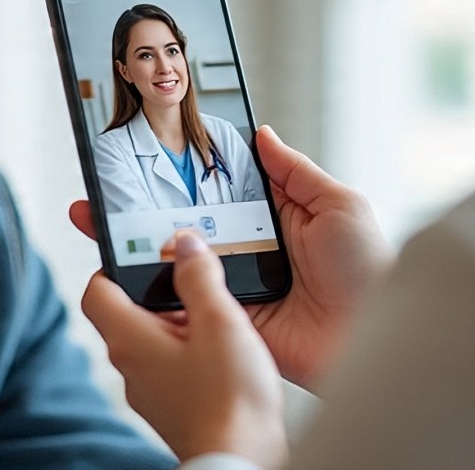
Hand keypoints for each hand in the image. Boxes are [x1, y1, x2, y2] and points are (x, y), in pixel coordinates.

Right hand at [70, 125, 393, 390]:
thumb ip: (295, 171)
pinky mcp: (230, 323)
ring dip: (140, 253)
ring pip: (179, 267)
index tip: (143, 161)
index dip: (183, 178)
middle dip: (143, 213)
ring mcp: (237, 287)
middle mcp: (250, 251)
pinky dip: (157, 300)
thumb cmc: (370, 269)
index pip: (217, 192)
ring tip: (101, 231)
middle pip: (188, 227)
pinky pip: (188, 308)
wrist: (373, 340)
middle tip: (101, 198)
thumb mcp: (338, 205)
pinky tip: (123, 283)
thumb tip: (262, 134)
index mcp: (274, 218)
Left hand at [82, 230, 287, 466]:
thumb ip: (199, 277)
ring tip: (215, 311)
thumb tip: (184, 245)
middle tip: (190, 275)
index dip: (115, 264)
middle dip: (157, 290)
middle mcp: (131, 367)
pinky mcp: (173, 406)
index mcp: (129, 339)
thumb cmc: (228, 402)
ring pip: (152, 339)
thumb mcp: (220, 322)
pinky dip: (190, 348)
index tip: (145, 251)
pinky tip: (223, 349)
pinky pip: (170, 365)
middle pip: (126, 312)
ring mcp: (150, 390)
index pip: (96, 290)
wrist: (240, 461)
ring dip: (178, 320)